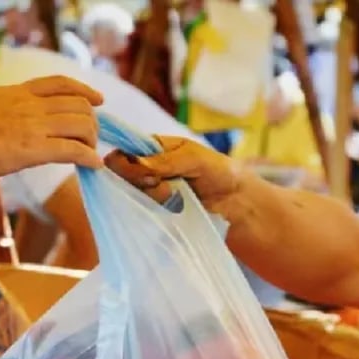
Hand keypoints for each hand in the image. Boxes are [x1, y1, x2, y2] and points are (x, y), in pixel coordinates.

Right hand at [0, 76, 103, 177]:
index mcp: (15, 92)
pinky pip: (73, 150)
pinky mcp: (32, 149)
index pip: (59, 83)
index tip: (97, 99)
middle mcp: (28, 105)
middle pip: (77, 104)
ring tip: (91, 153)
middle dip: (91, 121)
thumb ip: (2, 110)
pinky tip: (94, 166)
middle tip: (91, 138)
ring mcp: (32, 125)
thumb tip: (7, 123)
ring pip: (80, 125)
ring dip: (91, 140)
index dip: (84, 90)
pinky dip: (89, 158)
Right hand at [104, 136, 251, 210]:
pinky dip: (154, 209)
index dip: (126, 163)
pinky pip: (143, 210)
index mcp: (153, 148)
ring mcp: (150, 190)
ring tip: (173, 196)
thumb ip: (165, 160)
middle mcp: (147, 168)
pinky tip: (171, 207)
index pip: (124, 152)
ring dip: (151, 196)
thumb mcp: (194, 158)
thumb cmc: (218, 172)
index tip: (146, 173)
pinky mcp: (156, 210)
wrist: (235, 202)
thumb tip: (136, 164)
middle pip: (124, 175)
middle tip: (162, 185)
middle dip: (141, 181)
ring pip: (133, 194)